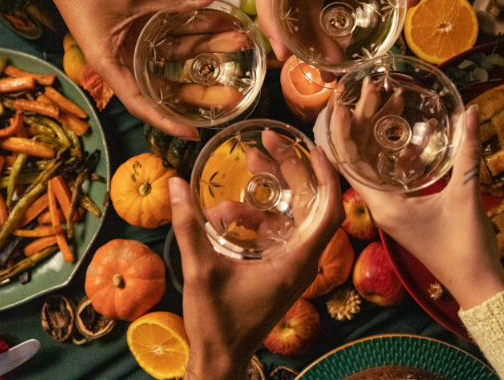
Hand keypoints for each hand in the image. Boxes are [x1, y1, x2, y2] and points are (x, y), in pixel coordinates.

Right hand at [43, 0, 222, 139]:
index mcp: (113, 66)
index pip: (143, 103)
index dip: (168, 121)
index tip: (194, 134)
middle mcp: (126, 60)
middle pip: (167, 84)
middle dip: (201, 88)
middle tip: (234, 93)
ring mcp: (135, 44)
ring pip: (177, 54)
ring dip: (206, 48)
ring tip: (238, 42)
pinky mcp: (142, 26)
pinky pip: (173, 32)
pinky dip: (194, 28)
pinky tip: (220, 23)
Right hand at [170, 147, 343, 379]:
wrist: (220, 358)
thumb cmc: (217, 322)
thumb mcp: (201, 271)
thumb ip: (188, 227)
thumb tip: (175, 184)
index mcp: (297, 261)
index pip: (329, 212)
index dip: (327, 177)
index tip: (314, 148)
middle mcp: (302, 260)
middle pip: (309, 204)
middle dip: (289, 170)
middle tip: (264, 144)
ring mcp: (292, 264)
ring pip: (290, 215)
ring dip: (269, 191)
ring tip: (245, 166)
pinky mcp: (279, 267)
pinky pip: (276, 231)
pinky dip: (257, 215)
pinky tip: (227, 209)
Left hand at [336, 105, 503, 308]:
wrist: (477, 285)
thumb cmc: (466, 246)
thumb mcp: (466, 196)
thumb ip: (468, 153)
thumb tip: (472, 111)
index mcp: (383, 205)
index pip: (348, 163)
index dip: (342, 132)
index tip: (340, 103)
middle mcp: (380, 205)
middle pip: (359, 157)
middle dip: (363, 121)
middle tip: (371, 89)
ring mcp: (391, 208)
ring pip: (376, 163)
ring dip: (381, 134)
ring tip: (390, 100)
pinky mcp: (404, 210)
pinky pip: (393, 174)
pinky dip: (400, 153)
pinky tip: (416, 133)